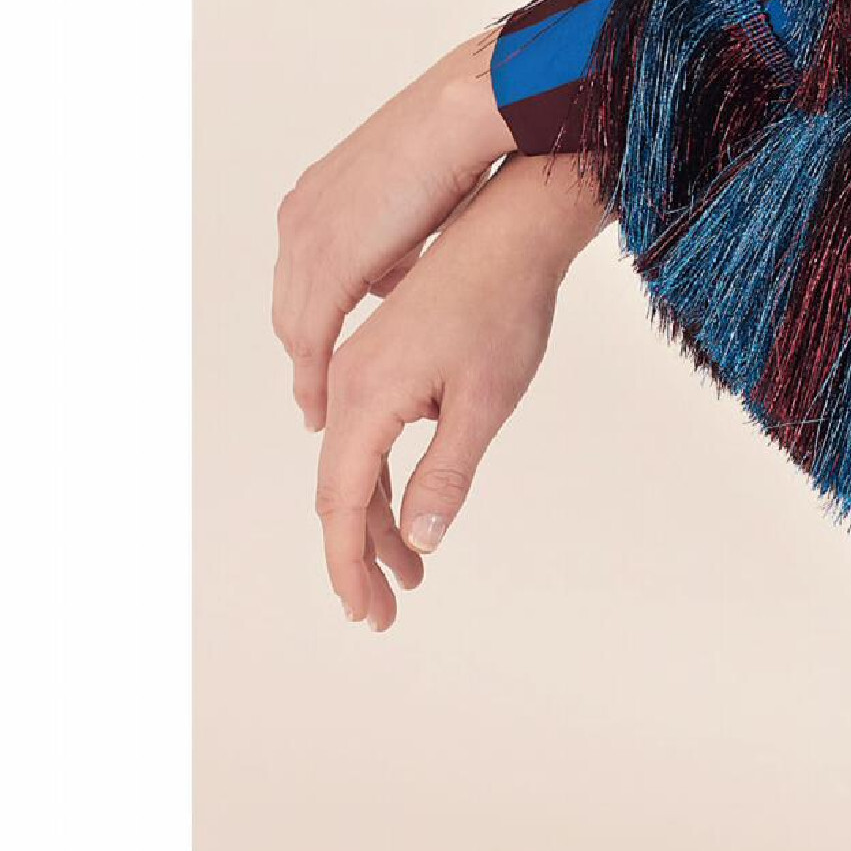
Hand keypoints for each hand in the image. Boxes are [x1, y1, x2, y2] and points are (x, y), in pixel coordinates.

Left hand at [272, 34, 521, 426]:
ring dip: (306, 370)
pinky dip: (313, 370)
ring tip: (320, 405)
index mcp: (317, 197)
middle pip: (289, 303)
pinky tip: (327, 394)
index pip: (303, 275)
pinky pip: (311, 332)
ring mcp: (309, 236)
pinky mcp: (330, 257)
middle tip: (318, 392)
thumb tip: (403, 267)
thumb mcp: (415, 197)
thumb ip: (397, 235)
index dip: (312, 321)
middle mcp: (301, 217)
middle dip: (303, 350)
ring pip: (294, 323)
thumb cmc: (455, 147)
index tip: (326, 357)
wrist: (460, 120)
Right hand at [296, 142, 603, 628]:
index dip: (350, 564)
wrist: (509, 237)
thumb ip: (447, 473)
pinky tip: (410, 514)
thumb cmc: (503, 314)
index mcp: (367, 399)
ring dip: (378, 524)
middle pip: (341, 492)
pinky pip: (369, 439)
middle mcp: (350, 385)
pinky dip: (384, 485)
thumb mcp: (484, 404)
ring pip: (355, 468)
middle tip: (388, 612)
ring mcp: (362, 372)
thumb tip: (421, 539)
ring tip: (411, 576)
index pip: (342, 505)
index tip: (367, 613)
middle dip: (361, 556)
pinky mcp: (382, 363)